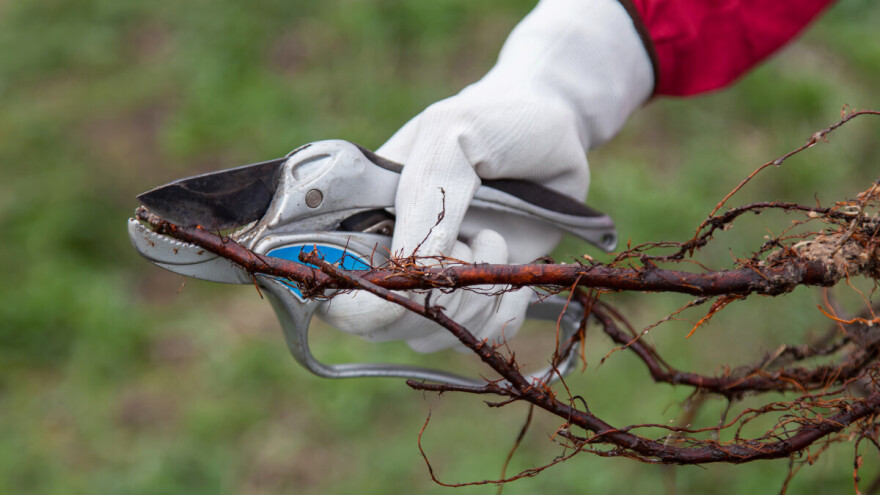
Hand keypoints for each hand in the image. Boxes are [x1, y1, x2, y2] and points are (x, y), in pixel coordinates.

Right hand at [318, 0, 653, 351]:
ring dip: (470, 298)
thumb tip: (413, 265)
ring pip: (426, 339)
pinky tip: (513, 271)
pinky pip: (477, 338)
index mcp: (362, 213)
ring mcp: (431, 283)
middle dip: (428, 296)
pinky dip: (501, 312)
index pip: (332, 278)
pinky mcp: (476, 299)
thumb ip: (427, 195)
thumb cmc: (493, 121)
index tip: (405, 279)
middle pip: (377, 325)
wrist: (554, 129)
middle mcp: (389, 256)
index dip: (358, 298)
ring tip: (494, 239)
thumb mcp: (452, 134)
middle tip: (469, 243)